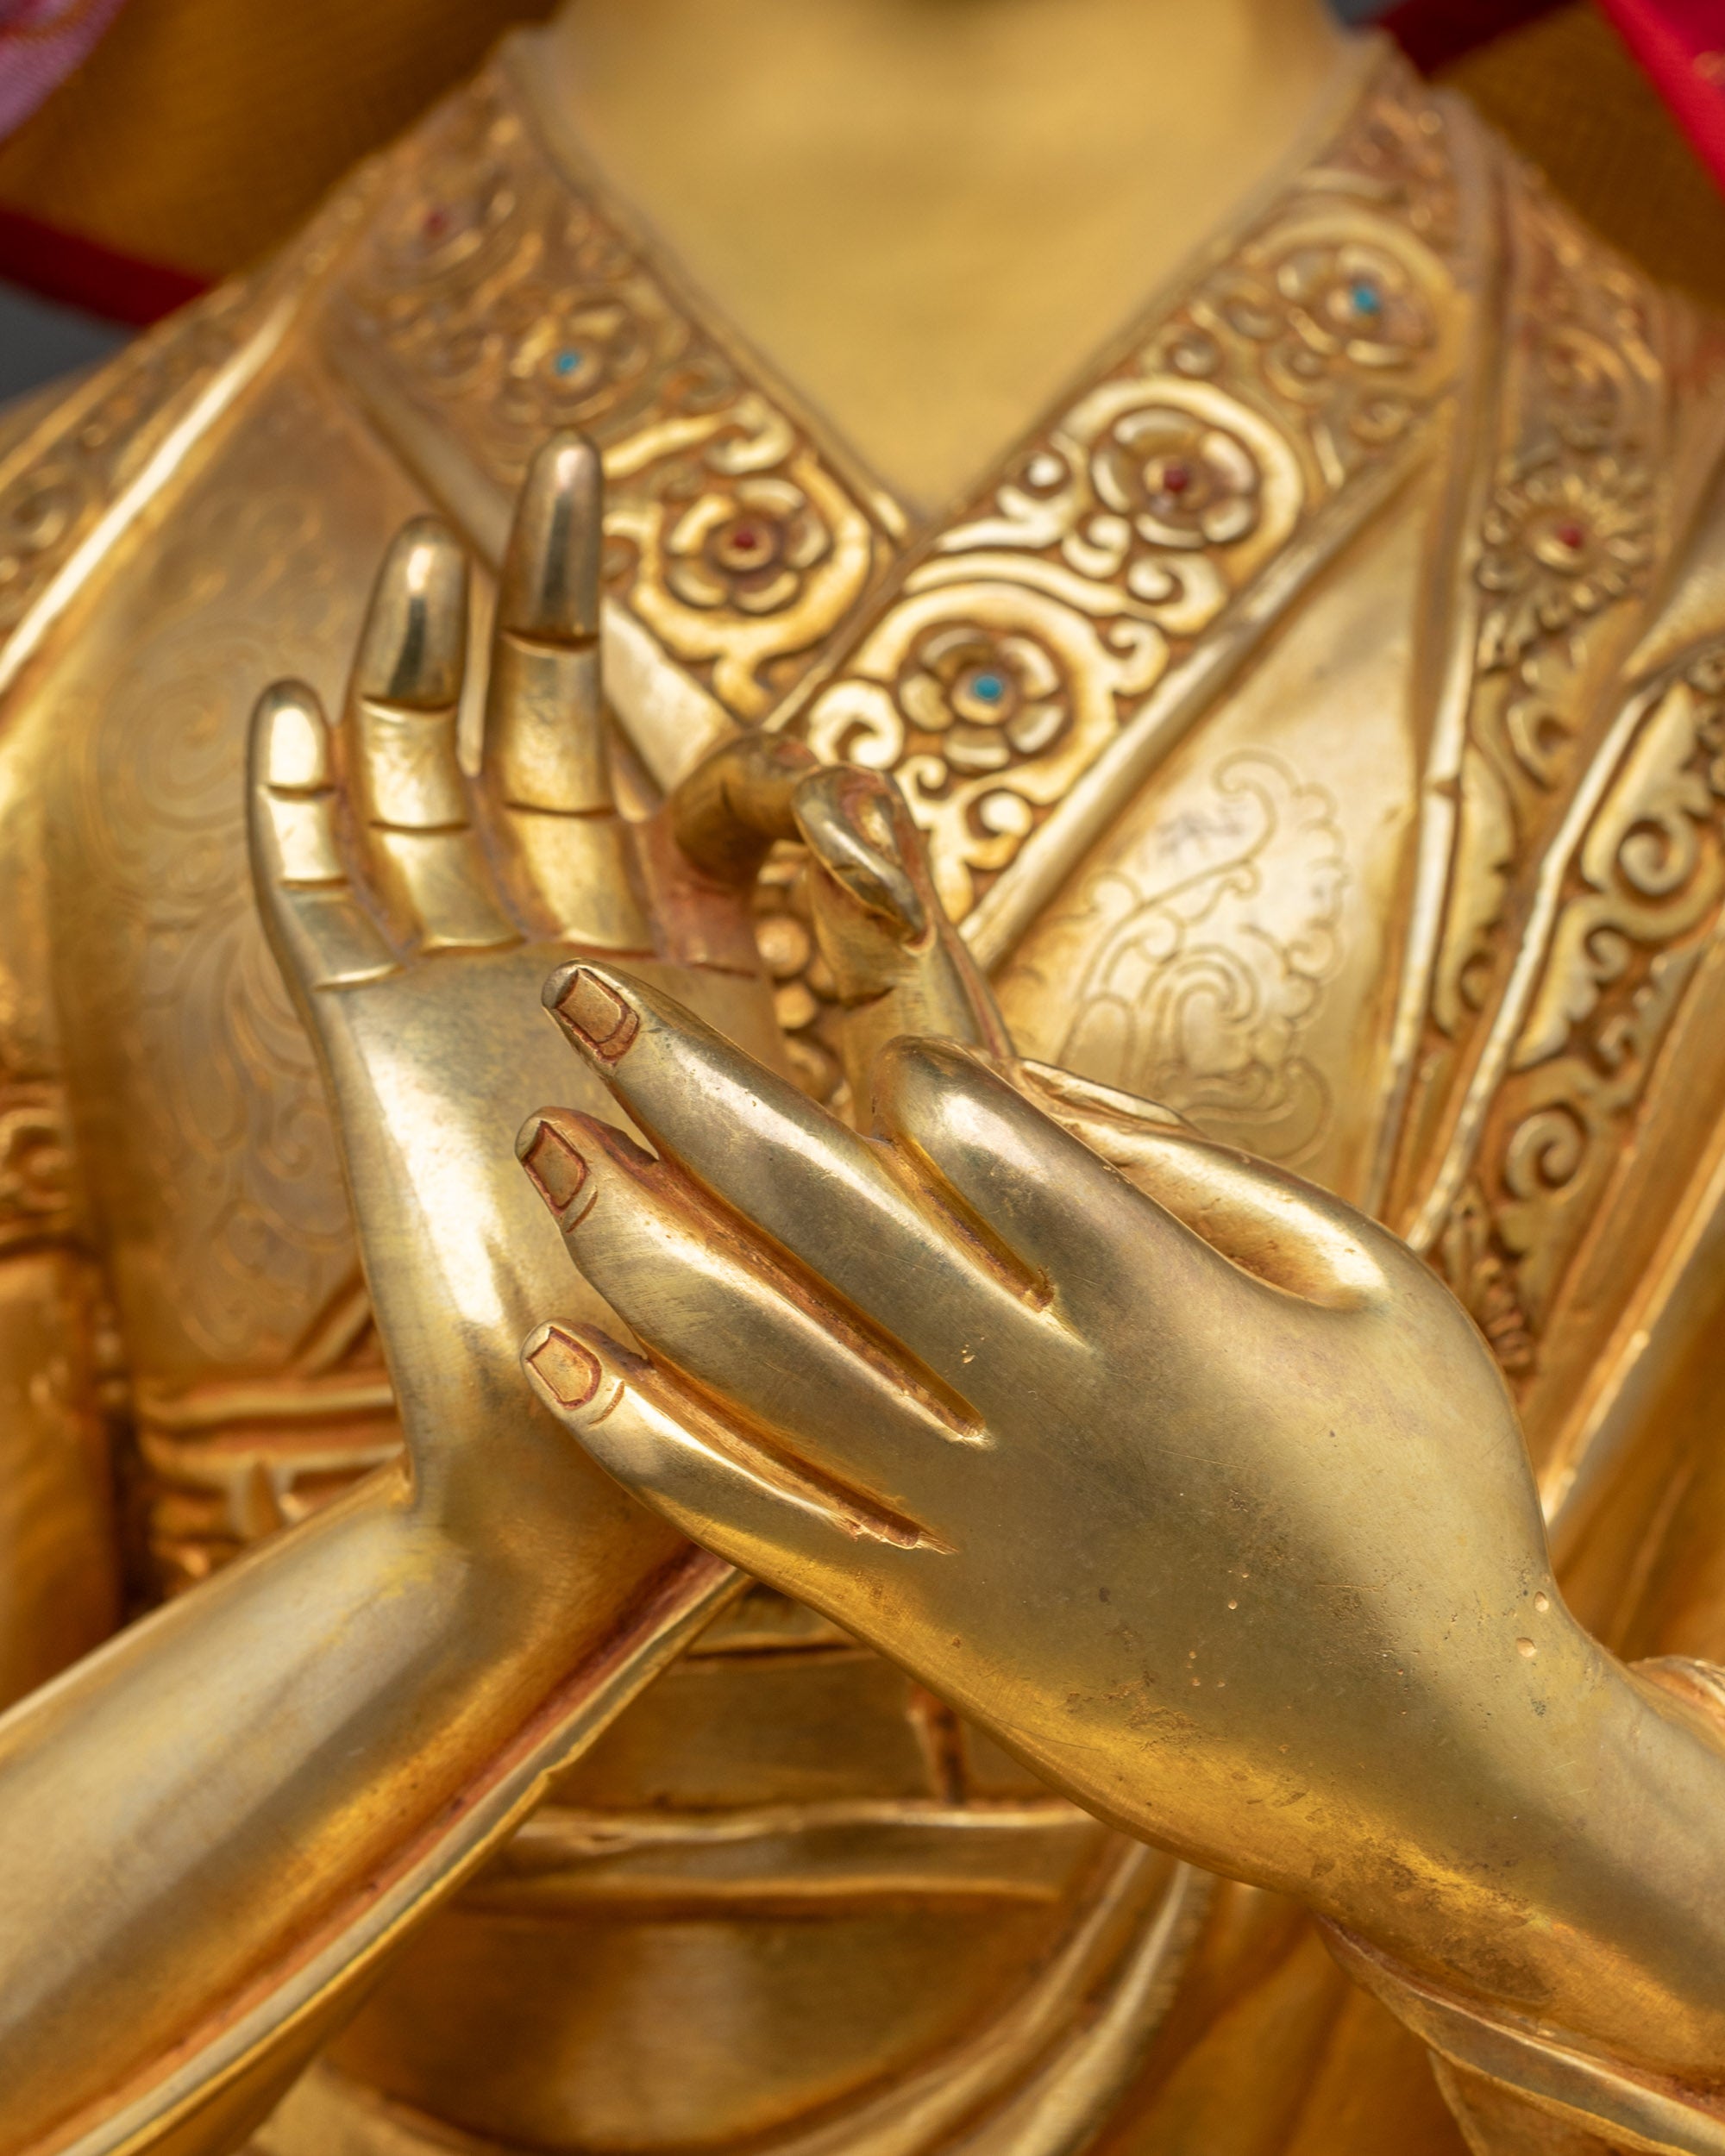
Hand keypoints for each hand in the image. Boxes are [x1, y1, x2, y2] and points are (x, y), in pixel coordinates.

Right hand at [247, 431, 809, 1533]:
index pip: (716, 803)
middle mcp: (592, 965)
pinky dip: (291, 811)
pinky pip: (316, 905)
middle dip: (562, 616)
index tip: (822, 787)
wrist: (610, 1493)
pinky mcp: (374, 1051)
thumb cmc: (774, 1352)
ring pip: (429, 798)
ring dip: (424, 677)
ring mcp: (474, 998)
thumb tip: (884, 775)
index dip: (754, 755)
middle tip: (569, 473)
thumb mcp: (867, 1142)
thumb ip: (893, 963)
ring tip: (433, 558)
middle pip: (559, 751)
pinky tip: (292, 710)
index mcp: (720, 983)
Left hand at [512, 951, 1724, 2068]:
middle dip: (692, 1090)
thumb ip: (1209, 1180)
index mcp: (1168, 1303)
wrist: (1437, 1768)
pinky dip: (645, 1437)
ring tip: (547, 1147)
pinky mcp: (936, 1629)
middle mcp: (1049, 1403)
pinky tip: (555, 1359)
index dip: (879, 1055)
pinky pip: (758, 1521)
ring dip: (636, 1240)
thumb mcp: (1379, 1296)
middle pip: (827, 1215)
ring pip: (762, 1359)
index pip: (983, 1137)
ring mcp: (979, 1525)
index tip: (801, 987)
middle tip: (585, 995)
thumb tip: (1036, 1087)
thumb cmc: (1435, 1503)